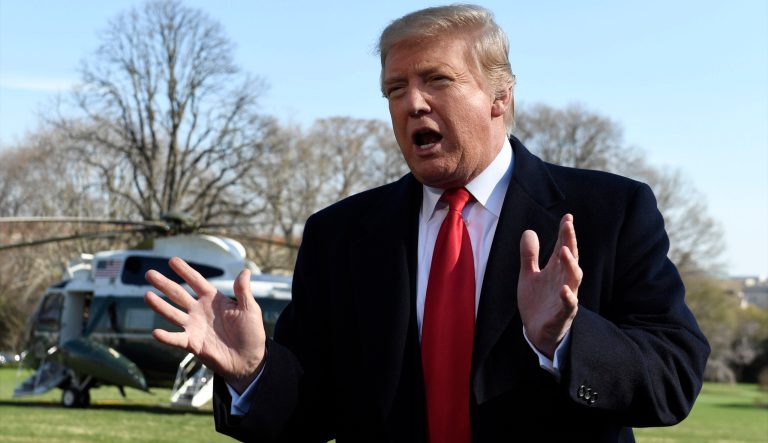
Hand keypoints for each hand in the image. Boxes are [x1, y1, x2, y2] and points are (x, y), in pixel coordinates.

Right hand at [144, 257, 266, 392]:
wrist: (248, 360)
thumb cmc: (251, 333)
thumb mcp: (250, 309)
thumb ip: (243, 291)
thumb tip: (245, 271)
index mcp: (213, 300)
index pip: (196, 282)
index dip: (185, 271)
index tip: (172, 260)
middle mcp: (200, 311)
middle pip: (179, 294)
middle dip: (164, 284)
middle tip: (149, 273)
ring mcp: (194, 327)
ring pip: (173, 314)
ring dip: (160, 306)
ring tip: (147, 295)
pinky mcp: (193, 344)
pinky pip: (177, 339)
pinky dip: (166, 337)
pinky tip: (155, 332)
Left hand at [518, 214, 581, 358]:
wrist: (536, 332)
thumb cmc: (537, 302)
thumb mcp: (528, 276)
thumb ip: (529, 255)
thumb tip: (529, 231)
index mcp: (556, 271)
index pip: (563, 248)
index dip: (565, 233)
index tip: (567, 217)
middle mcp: (564, 281)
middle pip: (570, 259)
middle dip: (570, 242)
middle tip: (568, 225)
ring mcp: (565, 298)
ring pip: (574, 279)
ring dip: (571, 265)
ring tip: (565, 250)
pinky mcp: (562, 315)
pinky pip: (568, 306)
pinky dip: (567, 297)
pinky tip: (563, 289)